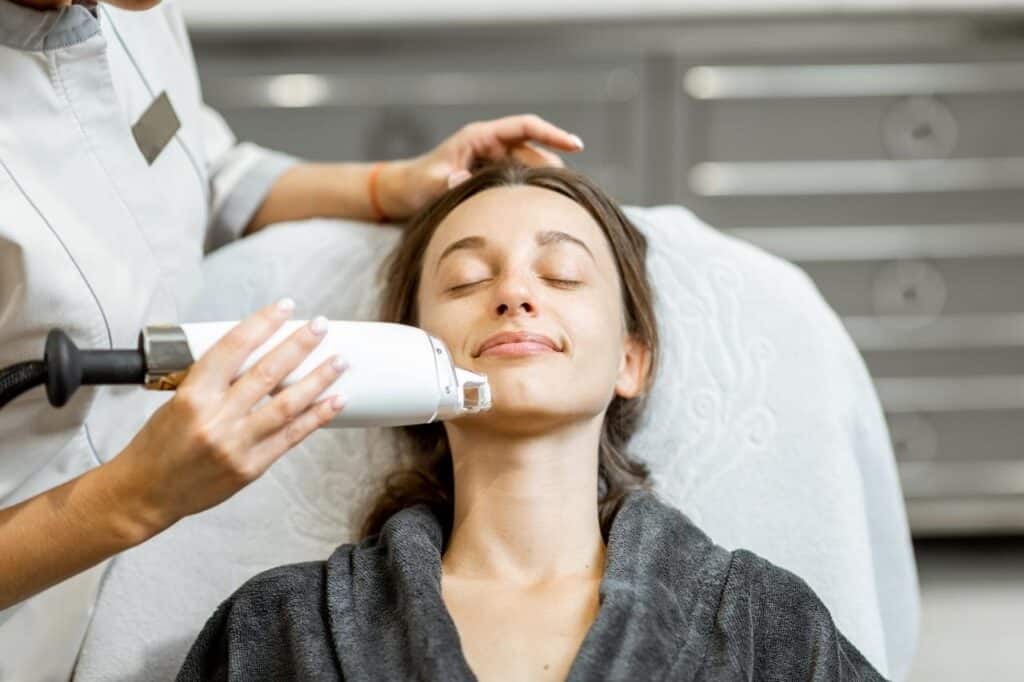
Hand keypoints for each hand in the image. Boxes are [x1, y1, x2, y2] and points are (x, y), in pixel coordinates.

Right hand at [110, 300, 347, 533]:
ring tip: (339, 361)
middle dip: (299, 345)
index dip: (262, 323)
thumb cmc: (158, 444)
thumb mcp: (177, 400)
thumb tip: (256, 355)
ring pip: (287, 405)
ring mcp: (236, 445)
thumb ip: (214, 381)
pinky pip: (291, 437)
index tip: (285, 307)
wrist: (146, 493)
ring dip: (319, 380)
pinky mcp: (251, 468)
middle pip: (267, 372)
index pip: (233, 347)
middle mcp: (216, 418)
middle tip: (321, 326)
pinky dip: (317, 417)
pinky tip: (336, 401)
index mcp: (192, 395)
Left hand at [380, 113, 583, 218]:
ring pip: (531, 171)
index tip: (576, 144)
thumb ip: (447, 183)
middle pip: (535, 152)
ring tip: (560, 206)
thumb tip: (463, 182)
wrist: (405, 193)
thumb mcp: (430, 184)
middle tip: (570, 193)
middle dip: (554, 169)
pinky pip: (520, 184)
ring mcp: (495, 163)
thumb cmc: (416, 183)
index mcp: (480, 137)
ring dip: (543, 185)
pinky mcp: (494, 180)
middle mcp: (492, 147)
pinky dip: (531, 195)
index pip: (526, 127)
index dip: (552, 134)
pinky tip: (542, 214)